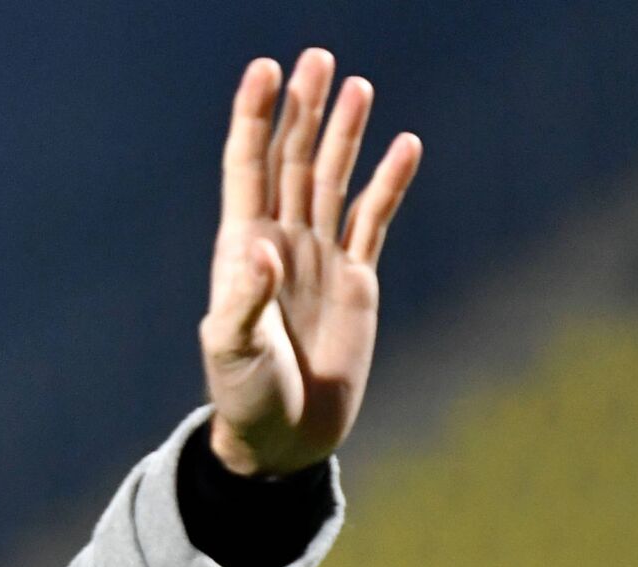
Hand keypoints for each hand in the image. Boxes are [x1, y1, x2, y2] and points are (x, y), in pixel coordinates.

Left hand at [200, 49, 421, 475]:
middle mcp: (280, 243)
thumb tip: (263, 253)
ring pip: (333, 180)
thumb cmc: (246, 397)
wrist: (285, 439)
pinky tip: (405, 146)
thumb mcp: (233, 351)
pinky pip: (375, 220)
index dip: (254, 118)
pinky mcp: (357, 281)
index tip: (264, 69)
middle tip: (317, 57)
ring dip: (343, 133)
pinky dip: (390, 183)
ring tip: (356, 84)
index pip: (246, 167)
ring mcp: (320, 258)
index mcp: (241, 251)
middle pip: (292, 160)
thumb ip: (244, 302)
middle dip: (303, 110)